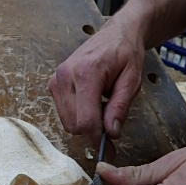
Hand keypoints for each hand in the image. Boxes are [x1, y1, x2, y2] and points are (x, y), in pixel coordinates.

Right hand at [48, 18, 144, 148]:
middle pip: (75, 125)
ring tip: (102, 106)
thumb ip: (120, 107)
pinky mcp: (53, 84)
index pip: (86, 120)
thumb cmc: (126, 53)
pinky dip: (78, 115)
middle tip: (112, 119)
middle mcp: (65, 76)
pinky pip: (64, 114)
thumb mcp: (132, 80)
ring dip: (86, 123)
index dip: (97, 140)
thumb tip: (111, 133)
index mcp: (86, 73)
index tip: (109, 151)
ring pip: (68, 123)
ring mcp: (56, 80)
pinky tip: (91, 102)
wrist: (117, 33)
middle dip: (94, 130)